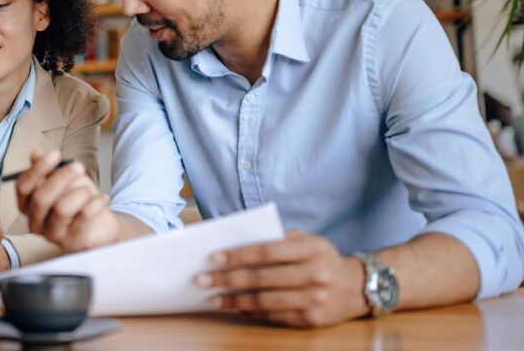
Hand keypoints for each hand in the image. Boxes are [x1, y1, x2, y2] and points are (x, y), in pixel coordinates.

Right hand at [15, 150, 117, 251]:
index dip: (38, 169)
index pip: (23, 186)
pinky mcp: (72, 241)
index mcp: (27, 205)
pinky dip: (97, 202)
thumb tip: (35, 154)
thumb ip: (48, 169)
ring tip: (91, 190)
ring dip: (81, 193)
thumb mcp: (63, 181)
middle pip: (41, 198)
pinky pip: (84, 216)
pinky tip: (103, 198)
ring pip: (62, 208)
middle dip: (62, 177)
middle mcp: (35, 222)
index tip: (55, 154)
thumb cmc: (76, 200)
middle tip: (79, 166)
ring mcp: (52, 235)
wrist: (99, 226)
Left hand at [195, 230, 368, 327]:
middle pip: (262, 278)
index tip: (213, 257)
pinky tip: (234, 307)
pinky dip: (250, 312)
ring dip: (234, 300)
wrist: (357, 287)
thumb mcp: (308, 240)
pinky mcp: (311, 320)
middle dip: (227, 279)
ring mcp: (314, 300)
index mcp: (312, 249)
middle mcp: (315, 274)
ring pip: (265, 301)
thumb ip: (278, 239)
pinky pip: (274, 315)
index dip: (239, 255)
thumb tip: (236, 245)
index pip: (268, 251)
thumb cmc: (321, 258)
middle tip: (201, 280)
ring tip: (213, 298)